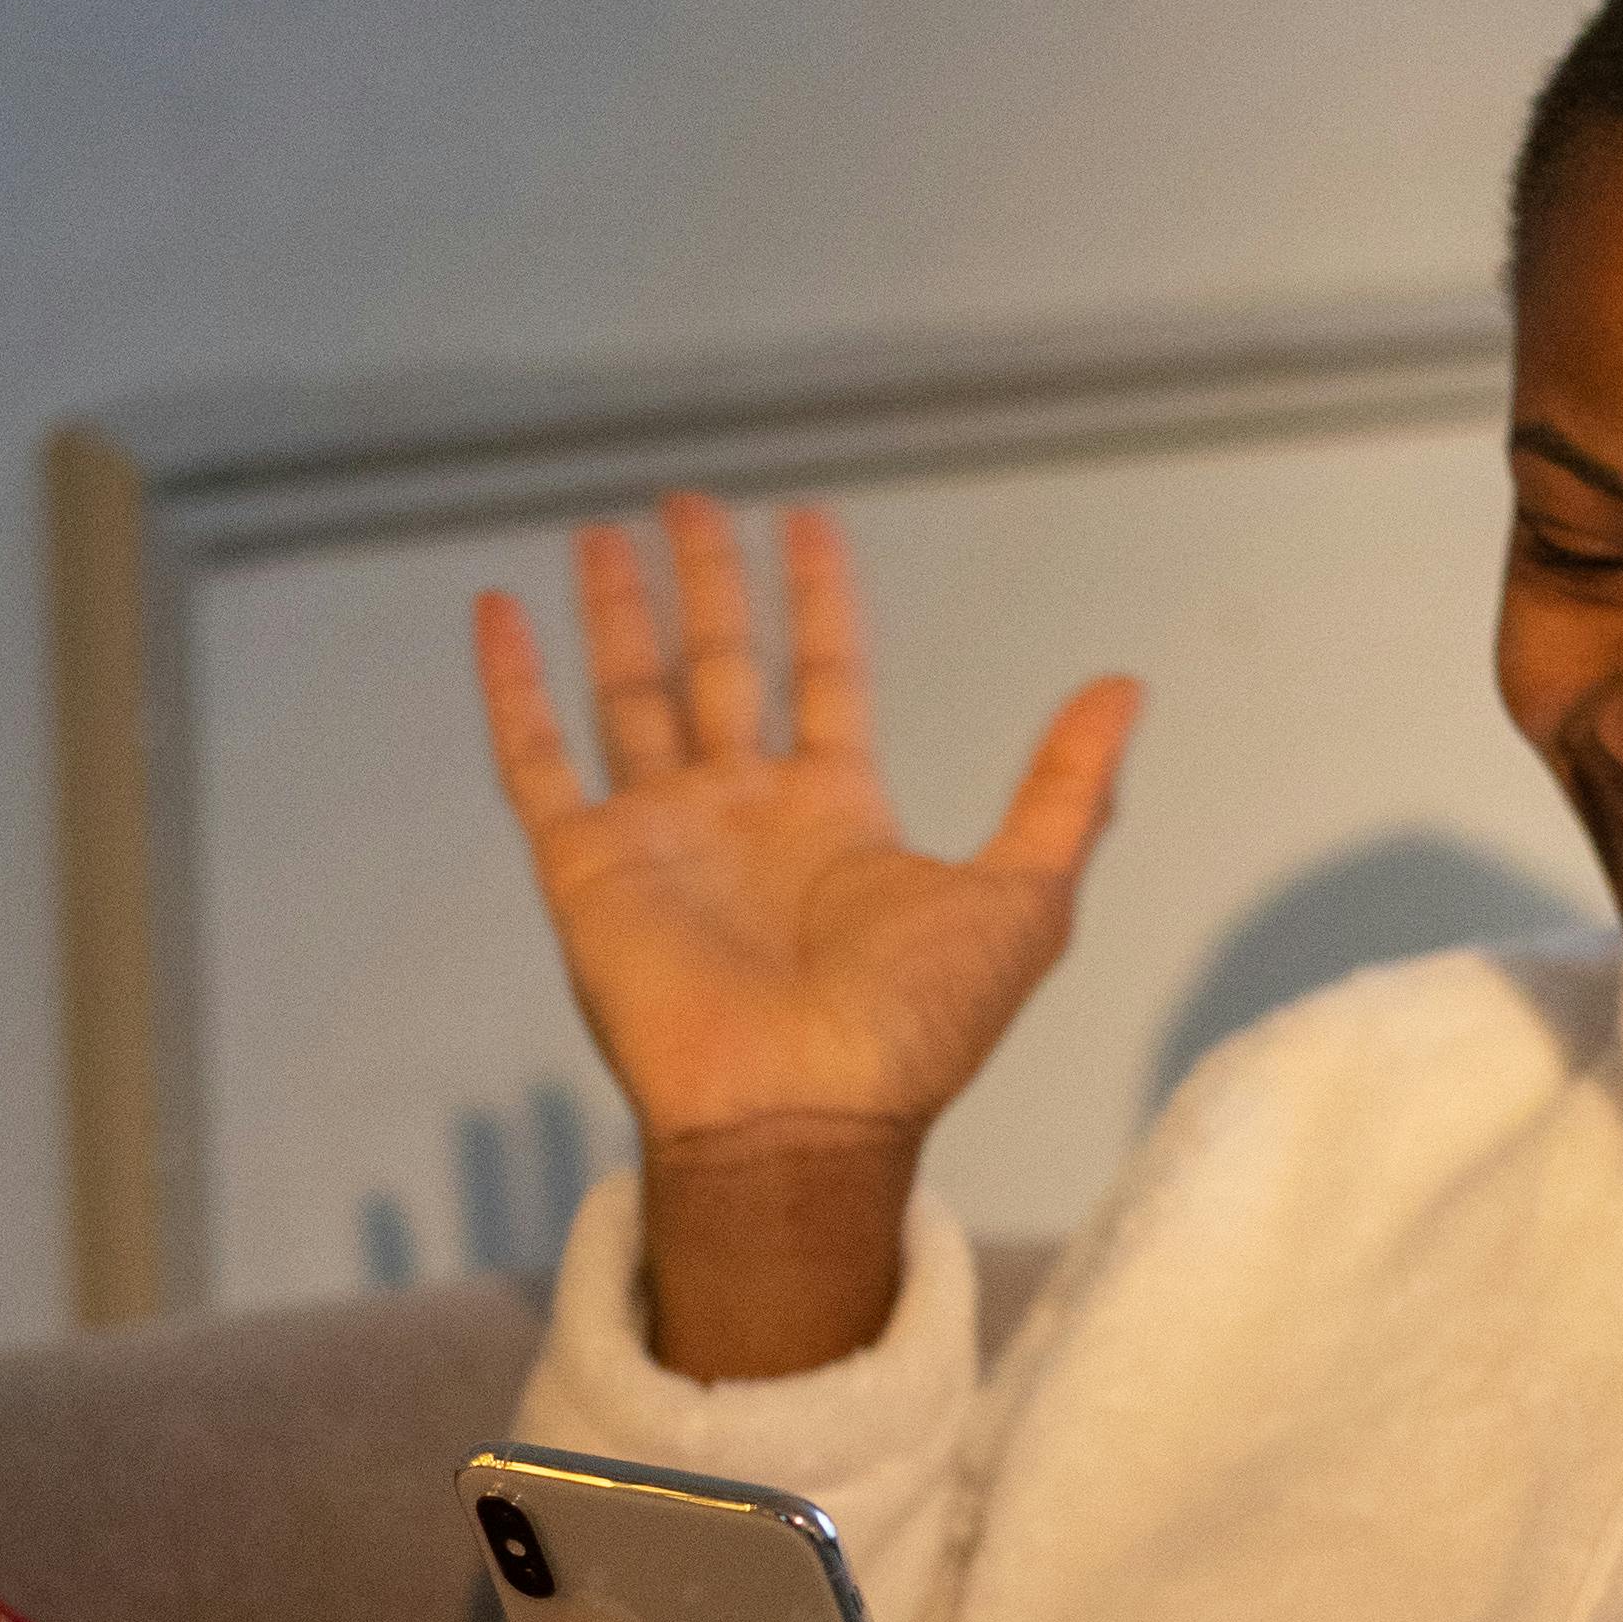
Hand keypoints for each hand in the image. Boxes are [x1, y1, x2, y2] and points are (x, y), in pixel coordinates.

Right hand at [477, 497, 1139, 1148]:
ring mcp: (661, 838)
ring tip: (606, 533)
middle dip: (708, 587)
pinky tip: (497, 611)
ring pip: (629, 697)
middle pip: (719, 671)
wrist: (802, 1118)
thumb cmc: (915, 1034)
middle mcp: (743, 817)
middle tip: (689, 504)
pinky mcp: (588, 868)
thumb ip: (1066, 792)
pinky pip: (536, 762)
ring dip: (617, 615)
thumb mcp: (1024, 901)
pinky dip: (512, 688)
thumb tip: (1125, 687)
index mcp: (836, 817)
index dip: (818, 602)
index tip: (808, 522)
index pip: (824, 678)